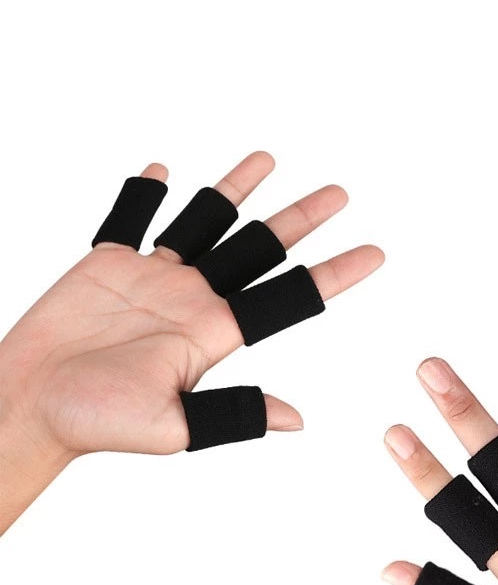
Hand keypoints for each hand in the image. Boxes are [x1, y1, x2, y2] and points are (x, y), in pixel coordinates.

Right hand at [0, 151, 382, 531]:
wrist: (32, 405)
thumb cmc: (97, 422)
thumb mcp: (174, 425)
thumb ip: (234, 414)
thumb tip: (298, 420)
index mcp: (215, 331)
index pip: (288, 295)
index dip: (335, 273)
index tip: (376, 254)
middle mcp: (195, 298)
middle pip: (260, 248)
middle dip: (301, 219)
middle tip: (340, 194)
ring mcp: (154, 275)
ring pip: (207, 220)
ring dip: (236, 189)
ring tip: (268, 159)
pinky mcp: (109, 261)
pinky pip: (131, 216)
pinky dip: (145, 193)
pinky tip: (163, 171)